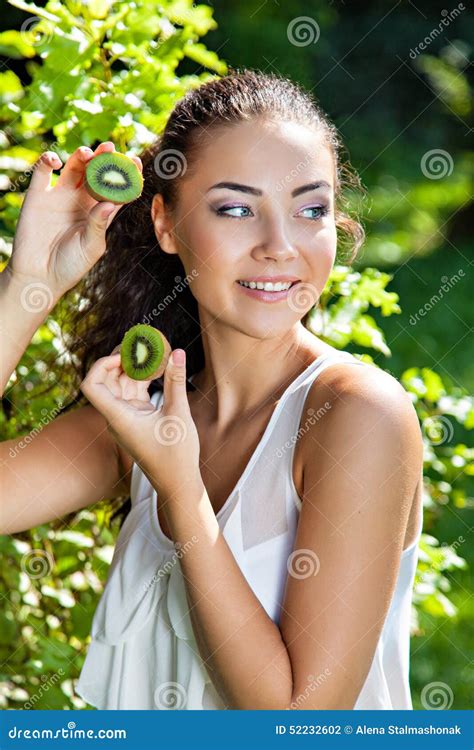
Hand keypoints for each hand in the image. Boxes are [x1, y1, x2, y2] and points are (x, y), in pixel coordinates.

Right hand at [8, 141, 142, 299]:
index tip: (135, 162)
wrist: (39, 275)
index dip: (125, 174)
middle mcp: (81, 200)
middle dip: (104, 158)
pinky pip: (42, 171)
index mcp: (99, 212)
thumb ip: (99, 225)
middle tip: (110, 148)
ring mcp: (60, 195)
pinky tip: (56, 161)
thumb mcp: (91, 248)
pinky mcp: (38, 195)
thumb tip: (108, 203)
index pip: (116, 188)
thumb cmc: (70, 266)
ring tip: (87, 154)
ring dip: (80, 155)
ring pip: (73, 167)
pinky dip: (48, 160)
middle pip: (95, 172)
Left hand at [79, 347, 201, 498]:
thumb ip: (175, 381)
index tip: (124, 355)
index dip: (101, 365)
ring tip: (149, 350)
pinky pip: (133, 392)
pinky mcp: (137, 418)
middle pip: (106, 380)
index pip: (92, 386)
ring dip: (132, 367)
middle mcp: (117, 416)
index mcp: (118, 418)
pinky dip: (142, 378)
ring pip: (120, 384)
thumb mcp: (178, 415)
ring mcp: (126, 417)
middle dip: (119, 359)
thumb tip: (177, 352)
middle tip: (138, 344)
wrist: (177, 482)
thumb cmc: (175, 455)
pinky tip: (156, 366)